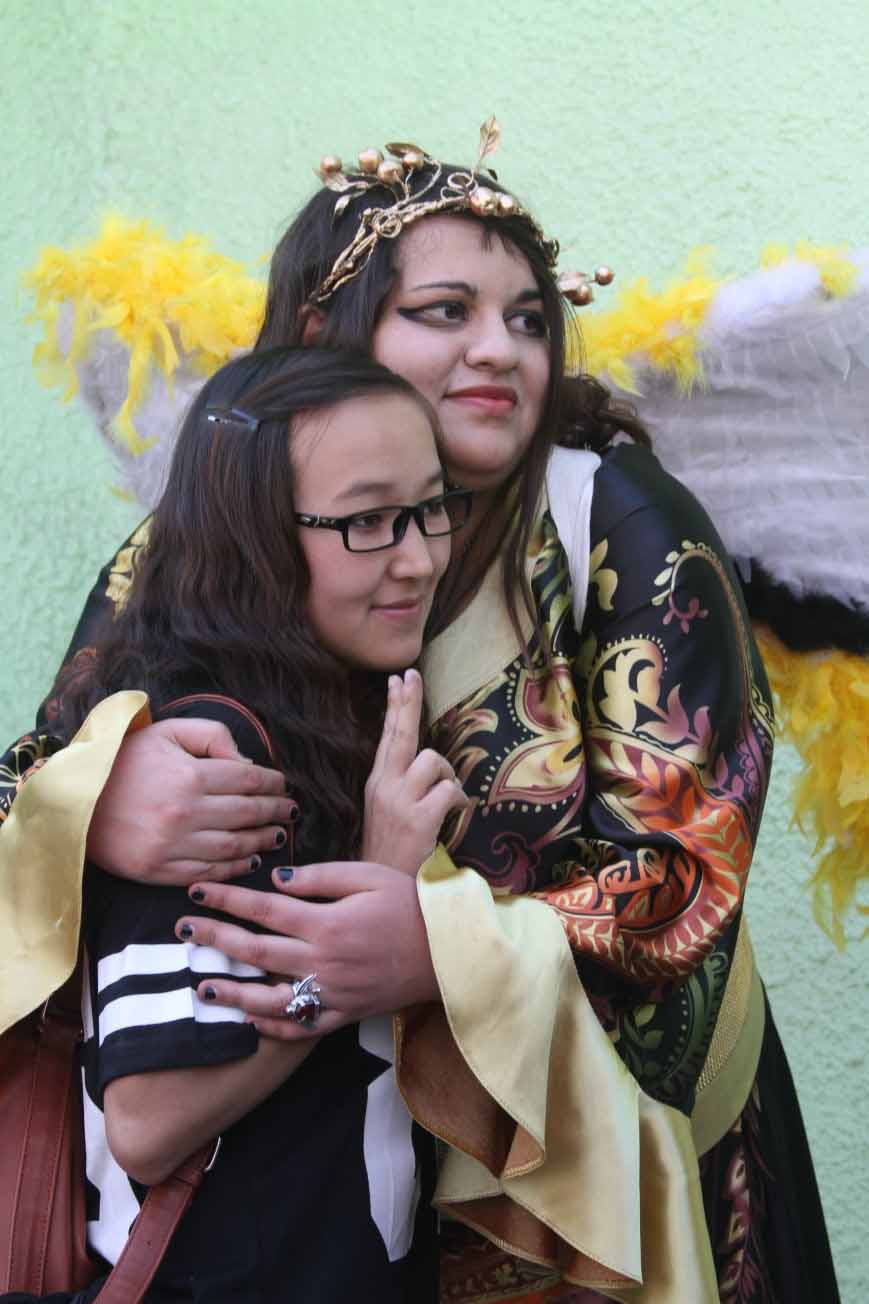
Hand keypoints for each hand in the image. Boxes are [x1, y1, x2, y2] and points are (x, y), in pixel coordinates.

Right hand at [87, 719, 292, 883]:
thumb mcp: (166, 732)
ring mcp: (173, 846)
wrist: (74, 801)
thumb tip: (246, 760)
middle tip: (290, 810)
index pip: (248, 779)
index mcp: (190, 776)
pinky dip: (236, 868)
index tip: (282, 784)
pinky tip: (249, 859)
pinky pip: (210, 871)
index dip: (272, 783)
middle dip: (276, 811)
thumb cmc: (123, 761)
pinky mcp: (160, 871)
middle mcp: (186, 813)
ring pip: (235, 847)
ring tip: (277, 834)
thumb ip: (211, 735)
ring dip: (262, 841)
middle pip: (248, 814)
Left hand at [175, 860, 439, 1039]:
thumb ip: (319, 877)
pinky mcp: (345, 1014)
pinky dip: (273, 1027)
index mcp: (326, 922)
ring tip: (200, 988)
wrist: (450, 949)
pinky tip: (249, 1019)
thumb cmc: (410, 903)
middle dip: (214, 940)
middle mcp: (323, 961)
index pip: (262, 909)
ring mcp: (332, 993)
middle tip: (181, 932)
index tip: (196, 891)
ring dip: (231, 994)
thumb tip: (274, 879)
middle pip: (256, 951)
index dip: (225, 899)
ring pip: (270, 998)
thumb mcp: (367, 875)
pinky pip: (302, 1028)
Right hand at [362, 669, 466, 874]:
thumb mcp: (387, 811)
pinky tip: (455, 812)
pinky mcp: (417, 818)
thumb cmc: (391, 851)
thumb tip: (427, 759)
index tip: (398, 679)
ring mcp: (399, 801)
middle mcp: (384, 786)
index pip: (387, 736)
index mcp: (377, 783)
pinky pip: (448, 790)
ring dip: (448, 774)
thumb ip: (401, 784)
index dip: (394, 706)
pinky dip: (458, 799)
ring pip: (432, 760)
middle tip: (412, 674)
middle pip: (400, 733)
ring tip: (447, 796)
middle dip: (408, 701)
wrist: (382, 889)